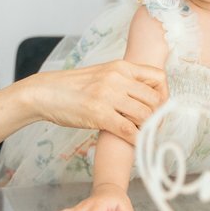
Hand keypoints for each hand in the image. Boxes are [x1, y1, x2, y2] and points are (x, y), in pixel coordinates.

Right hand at [27, 60, 167, 144]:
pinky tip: (135, 143)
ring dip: (147, 128)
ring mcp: (108, 96)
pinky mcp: (98, 114)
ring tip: (143, 135)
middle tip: (154, 127)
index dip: (164, 95)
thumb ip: (123, 81)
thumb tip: (145, 95)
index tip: (159, 107)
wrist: (45, 92)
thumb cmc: (72, 87)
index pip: (158, 78)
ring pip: (145, 115)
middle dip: (158, 116)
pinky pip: (128, 129)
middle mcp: (117, 78)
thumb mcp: (102, 74)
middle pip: (155, 99)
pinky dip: (136, 139)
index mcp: (120, 67)